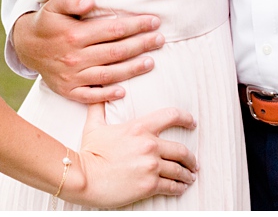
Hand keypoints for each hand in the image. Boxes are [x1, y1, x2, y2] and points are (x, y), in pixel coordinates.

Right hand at [9, 0, 162, 103]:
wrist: (26, 47)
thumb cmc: (47, 23)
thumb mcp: (54, 5)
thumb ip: (72, 1)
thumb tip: (90, 2)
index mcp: (74, 35)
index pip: (112, 29)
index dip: (135, 25)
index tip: (154, 21)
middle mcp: (74, 57)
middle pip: (115, 52)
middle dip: (141, 45)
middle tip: (160, 40)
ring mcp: (71, 76)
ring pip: (108, 74)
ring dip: (132, 69)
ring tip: (151, 62)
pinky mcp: (67, 90)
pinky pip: (90, 96)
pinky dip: (107, 94)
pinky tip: (123, 91)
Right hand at [66, 101, 197, 206]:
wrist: (84, 178)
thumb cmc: (89, 152)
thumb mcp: (94, 126)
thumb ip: (99, 107)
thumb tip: (98, 89)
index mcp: (139, 128)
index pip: (171, 116)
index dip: (186, 118)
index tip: (192, 123)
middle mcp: (150, 145)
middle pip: (181, 150)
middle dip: (190, 158)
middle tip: (193, 163)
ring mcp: (151, 166)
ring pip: (179, 170)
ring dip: (187, 174)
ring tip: (189, 177)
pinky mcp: (149, 185)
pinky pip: (172, 186)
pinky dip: (179, 188)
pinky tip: (181, 188)